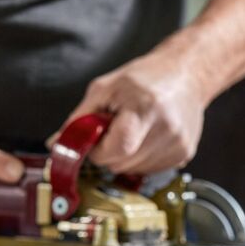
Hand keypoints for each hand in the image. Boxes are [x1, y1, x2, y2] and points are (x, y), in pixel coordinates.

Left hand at [56, 53, 207, 173]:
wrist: (187, 75)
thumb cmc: (145, 77)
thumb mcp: (105, 88)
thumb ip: (79, 119)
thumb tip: (57, 144)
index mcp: (146, 108)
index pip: (116, 149)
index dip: (98, 150)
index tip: (96, 138)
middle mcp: (167, 130)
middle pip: (122, 163)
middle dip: (109, 151)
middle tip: (115, 128)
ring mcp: (178, 145)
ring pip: (134, 170)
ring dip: (126, 156)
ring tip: (134, 130)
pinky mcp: (185, 155)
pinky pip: (150, 170)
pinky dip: (141, 158)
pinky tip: (148, 137)